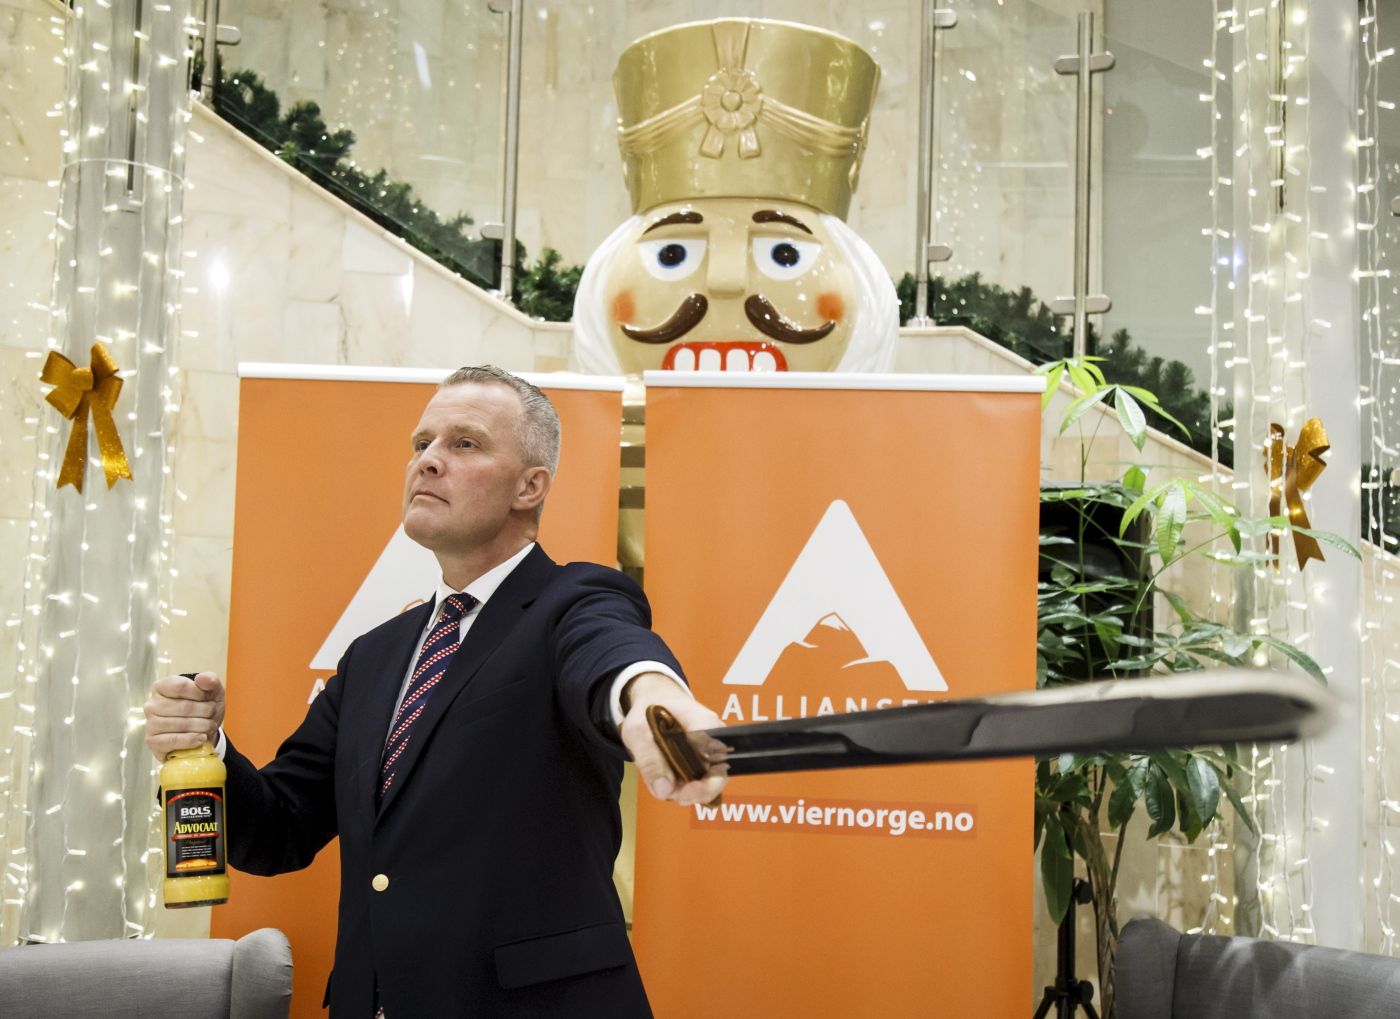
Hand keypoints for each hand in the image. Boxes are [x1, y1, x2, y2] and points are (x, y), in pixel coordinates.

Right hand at [143, 672, 224, 760]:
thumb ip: (210, 680)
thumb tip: (202, 678)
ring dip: (203, 726)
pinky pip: (174, 741)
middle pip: (185, 707)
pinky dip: (192, 740)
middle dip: (206, 711)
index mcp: (161, 687)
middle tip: (212, 714)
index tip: (210, 698)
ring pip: (181, 725)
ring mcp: (150, 724)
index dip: (201, 693)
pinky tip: (201, 738)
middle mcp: (152, 704)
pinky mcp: (153, 741)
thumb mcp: (212, 691)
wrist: (201, 733)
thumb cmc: (203, 707)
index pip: (181, 687)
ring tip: (209, 726)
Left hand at [619, 673, 727, 806]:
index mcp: (704, 723)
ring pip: (710, 780)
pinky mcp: (703, 761)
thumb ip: (649, 759)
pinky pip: (700, 779)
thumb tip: (663, 791)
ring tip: (666, 791)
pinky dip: (686, 788)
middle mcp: (715, 738)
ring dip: (690, 792)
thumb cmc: (649, 711)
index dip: (705, 782)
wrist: (656, 701)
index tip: (683, 793)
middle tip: (676, 798)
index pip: (717, 755)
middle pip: (720, 773)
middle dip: (699, 792)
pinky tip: (669, 786)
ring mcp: (710, 751)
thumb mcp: (638, 731)